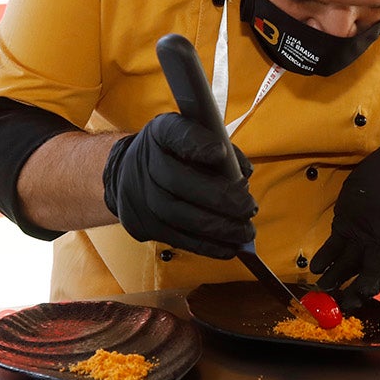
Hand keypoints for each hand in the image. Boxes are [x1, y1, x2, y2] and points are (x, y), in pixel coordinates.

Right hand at [103, 114, 255, 257]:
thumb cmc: (176, 155)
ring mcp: (140, 195)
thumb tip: (243, 175)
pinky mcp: (143, 224)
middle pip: (177, 181)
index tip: (220, 152)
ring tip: (245, 232)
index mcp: (161, 132)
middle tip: (249, 207)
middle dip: (218, 197)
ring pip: (178, 215)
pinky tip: (229, 247)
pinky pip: (177, 238)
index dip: (197, 144)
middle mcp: (145, 161)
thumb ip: (222, 152)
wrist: (131, 174)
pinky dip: (207, 245)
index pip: (175, 133)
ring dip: (217, 228)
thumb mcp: (196, 139)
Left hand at [310, 143, 379, 308]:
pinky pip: (332, 249)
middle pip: (364, 275)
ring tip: (319, 290)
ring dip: (333, 279)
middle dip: (351, 291)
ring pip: (345, 266)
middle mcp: (378, 247)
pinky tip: (314, 267)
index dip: (374, 282)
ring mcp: (359, 240)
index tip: (361, 294)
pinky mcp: (343, 229)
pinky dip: (323, 259)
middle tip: (337, 304)